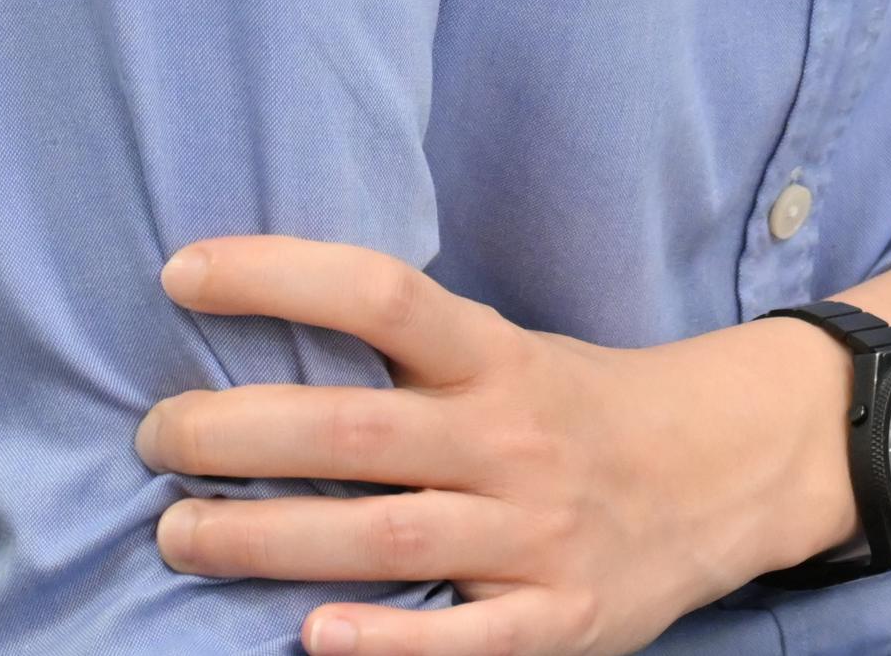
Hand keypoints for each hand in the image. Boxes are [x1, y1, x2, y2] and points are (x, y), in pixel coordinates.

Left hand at [141, 235, 852, 655]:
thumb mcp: (517, 356)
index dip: (279, 274)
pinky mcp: (560, 620)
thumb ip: (414, 362)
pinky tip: (309, 639)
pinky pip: (464, 641)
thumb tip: (257, 347)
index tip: (181, 272)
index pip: (384, 296)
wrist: (734, 470)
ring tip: (176, 533)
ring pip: (385, 535)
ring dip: (263, 539)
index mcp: (501, 360)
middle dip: (232, 433)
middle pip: (354, 430)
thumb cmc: (587, 411)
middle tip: (156, 436)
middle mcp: (514, 439)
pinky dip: (385, 643)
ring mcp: (538, 534)